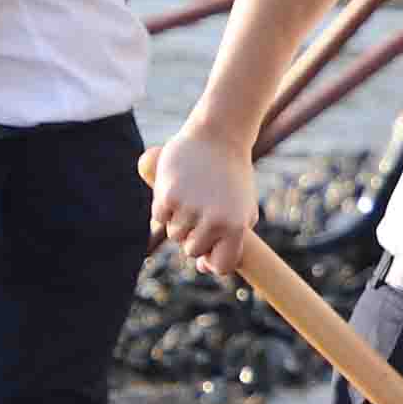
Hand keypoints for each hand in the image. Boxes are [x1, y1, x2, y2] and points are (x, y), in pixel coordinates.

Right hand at [146, 125, 260, 275]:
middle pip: (192, 251)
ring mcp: (190, 209)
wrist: (219, 136)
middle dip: (194, 236)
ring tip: (192, 197)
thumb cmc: (232, 176)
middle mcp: (214, 220)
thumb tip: (202, 267)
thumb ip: (229, 242)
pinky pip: (158, 218)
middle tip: (201, 211)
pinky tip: (177, 189)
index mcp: (237, 226)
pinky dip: (164, 208)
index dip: (212, 262)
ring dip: (179, 221)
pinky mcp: (168, 196)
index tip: (209, 252)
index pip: (221, 266)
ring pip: (174, 236)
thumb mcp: (244, 209)